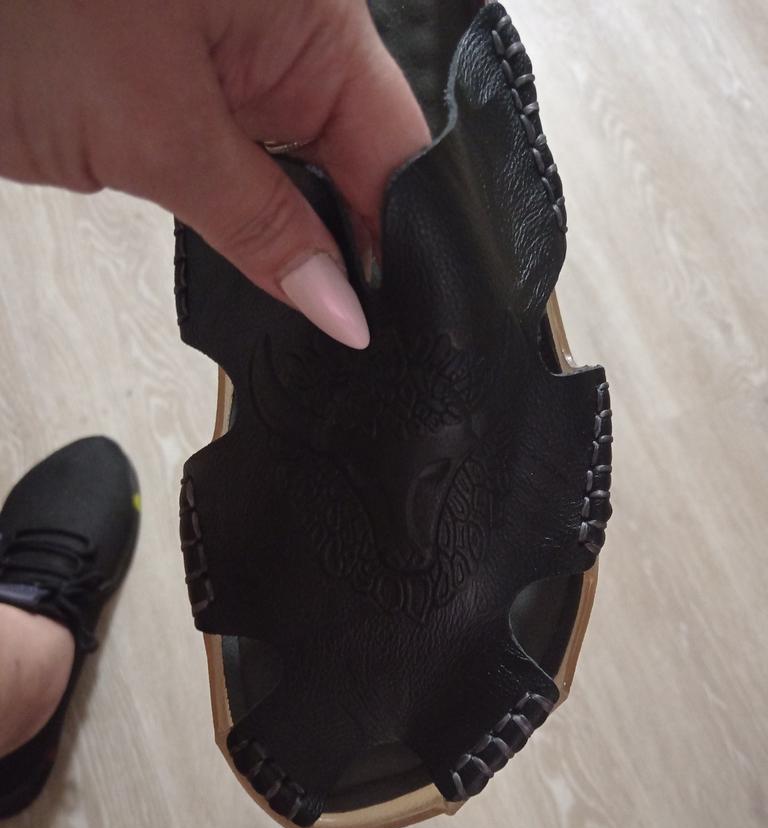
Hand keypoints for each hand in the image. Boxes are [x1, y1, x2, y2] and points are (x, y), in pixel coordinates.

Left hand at [0, 0, 430, 347]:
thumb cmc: (18, 7)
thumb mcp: (157, 134)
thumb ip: (261, 225)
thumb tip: (339, 306)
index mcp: (312, 13)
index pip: (394, 147)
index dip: (399, 240)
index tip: (383, 319)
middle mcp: (290, 33)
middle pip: (359, 162)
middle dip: (350, 246)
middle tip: (343, 326)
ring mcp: (243, 65)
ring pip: (305, 174)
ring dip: (299, 238)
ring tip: (305, 303)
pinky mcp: (199, 96)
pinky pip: (253, 171)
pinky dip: (254, 220)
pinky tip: (262, 265)